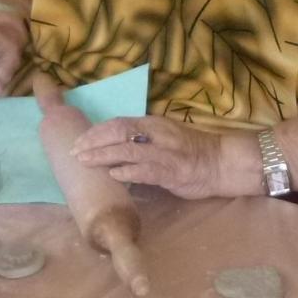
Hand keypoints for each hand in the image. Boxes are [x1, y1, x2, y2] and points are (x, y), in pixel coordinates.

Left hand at [74, 116, 234, 200]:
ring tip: (85, 162)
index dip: (96, 132)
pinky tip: (114, 174)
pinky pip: (146, 170)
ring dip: (103, 156)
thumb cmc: (192, 152)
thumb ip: (143, 140)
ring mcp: (165, 152)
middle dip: (94, 141)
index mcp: (154, 124)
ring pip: (128, 150)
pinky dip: (128, 171)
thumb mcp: (166, 138)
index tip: (78, 142)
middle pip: (119, 132)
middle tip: (75, 153)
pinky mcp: (173, 171)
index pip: (119, 122)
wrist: (222, 162)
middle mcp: (157, 134)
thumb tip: (113, 149)